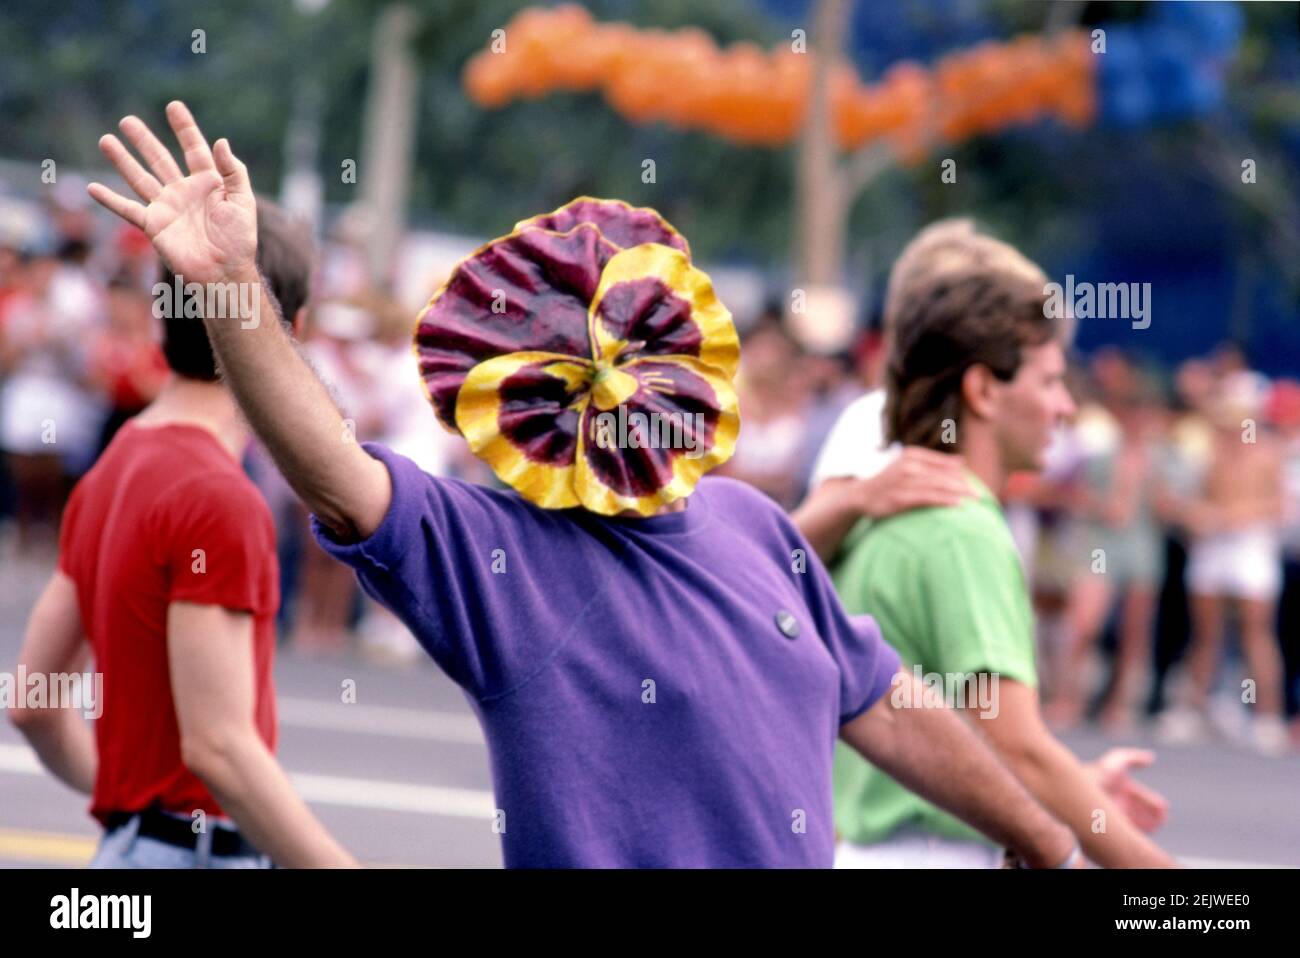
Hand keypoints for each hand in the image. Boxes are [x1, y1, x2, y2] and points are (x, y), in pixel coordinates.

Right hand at [87, 101, 256, 286]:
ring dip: (122, 160)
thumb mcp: (243, 202)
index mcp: (208, 184)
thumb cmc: (239, 241)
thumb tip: (221, 141)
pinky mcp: (154, 226)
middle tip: (128, 120)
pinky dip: (110, 200)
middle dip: (144, 140)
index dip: (184, 128)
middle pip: (160, 159)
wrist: (224, 273)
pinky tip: (93, 188)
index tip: (173, 106)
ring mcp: (167, 208)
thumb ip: (234, 172)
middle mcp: (184, 192)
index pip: (194, 150)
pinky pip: (128, 210)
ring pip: (140, 178)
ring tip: (106, 140)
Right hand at [859, 446, 972, 518]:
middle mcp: (909, 464)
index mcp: (912, 454)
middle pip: (944, 475)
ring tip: (975, 498)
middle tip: (981, 495)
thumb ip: (933, 462)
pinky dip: (945, 500)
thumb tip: (961, 462)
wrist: (861, 495)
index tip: (976, 483)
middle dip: (964, 484)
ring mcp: (904, 481)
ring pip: (939, 485)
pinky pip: (928, 498)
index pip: (943, 463)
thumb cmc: (889, 481)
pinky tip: (958, 504)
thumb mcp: (908, 464)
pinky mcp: (901, 497)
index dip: (961, 474)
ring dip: (960, 492)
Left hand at [1089, 747, 1168, 832]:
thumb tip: (1151, 758)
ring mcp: (1116, 814)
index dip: (1156, 804)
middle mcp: (1122, 802)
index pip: (1145, 799)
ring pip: (1138, 824)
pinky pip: (1128, 833)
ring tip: (1155, 826)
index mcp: (1125, 789)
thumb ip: (1134, 758)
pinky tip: (1143, 832)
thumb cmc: (1100, 774)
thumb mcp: (1118, 761)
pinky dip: (1138, 833)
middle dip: (1155, 817)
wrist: (1083, 788)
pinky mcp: (1111, 825)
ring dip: (1149, 826)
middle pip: (1143, 814)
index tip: (1163, 808)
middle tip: (1161, 819)